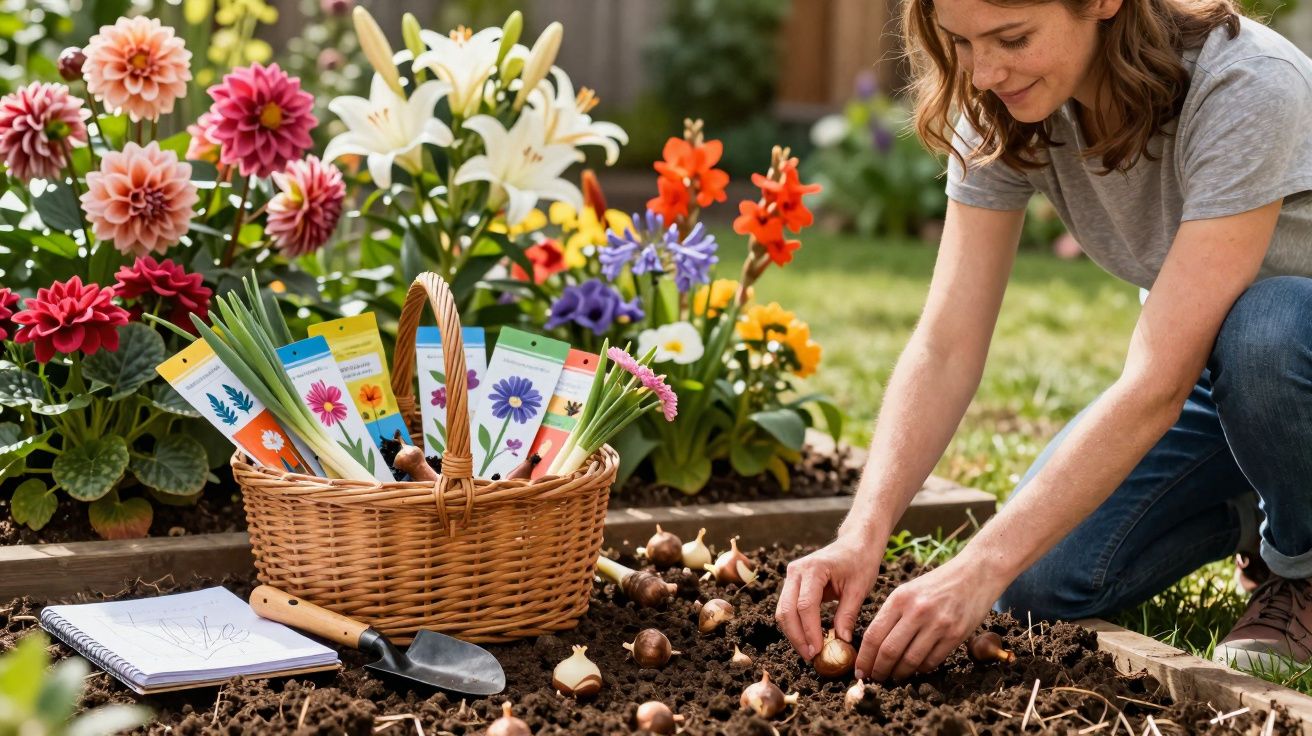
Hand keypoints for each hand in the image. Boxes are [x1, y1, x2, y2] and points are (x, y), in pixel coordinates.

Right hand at [775, 535, 881, 660]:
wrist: (855, 544)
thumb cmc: (860, 562)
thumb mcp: (859, 589)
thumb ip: (847, 615)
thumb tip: (841, 642)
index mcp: (814, 568)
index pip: (805, 605)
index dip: (810, 631)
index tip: (818, 651)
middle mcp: (796, 571)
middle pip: (787, 610)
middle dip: (797, 637)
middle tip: (811, 657)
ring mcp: (791, 576)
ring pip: (783, 611)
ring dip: (794, 634)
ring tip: (810, 653)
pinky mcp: (792, 584)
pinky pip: (788, 608)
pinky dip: (795, 626)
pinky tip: (808, 640)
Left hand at [853, 556, 1005, 680]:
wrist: (974, 574)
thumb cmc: (937, 584)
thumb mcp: (908, 591)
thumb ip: (890, 615)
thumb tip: (873, 647)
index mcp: (899, 598)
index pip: (873, 635)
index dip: (864, 658)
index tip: (859, 671)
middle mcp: (917, 611)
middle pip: (889, 651)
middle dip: (878, 670)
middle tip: (875, 679)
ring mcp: (938, 624)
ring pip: (910, 660)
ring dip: (899, 674)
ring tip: (894, 677)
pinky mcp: (955, 635)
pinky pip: (932, 661)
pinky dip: (920, 669)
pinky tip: (915, 669)